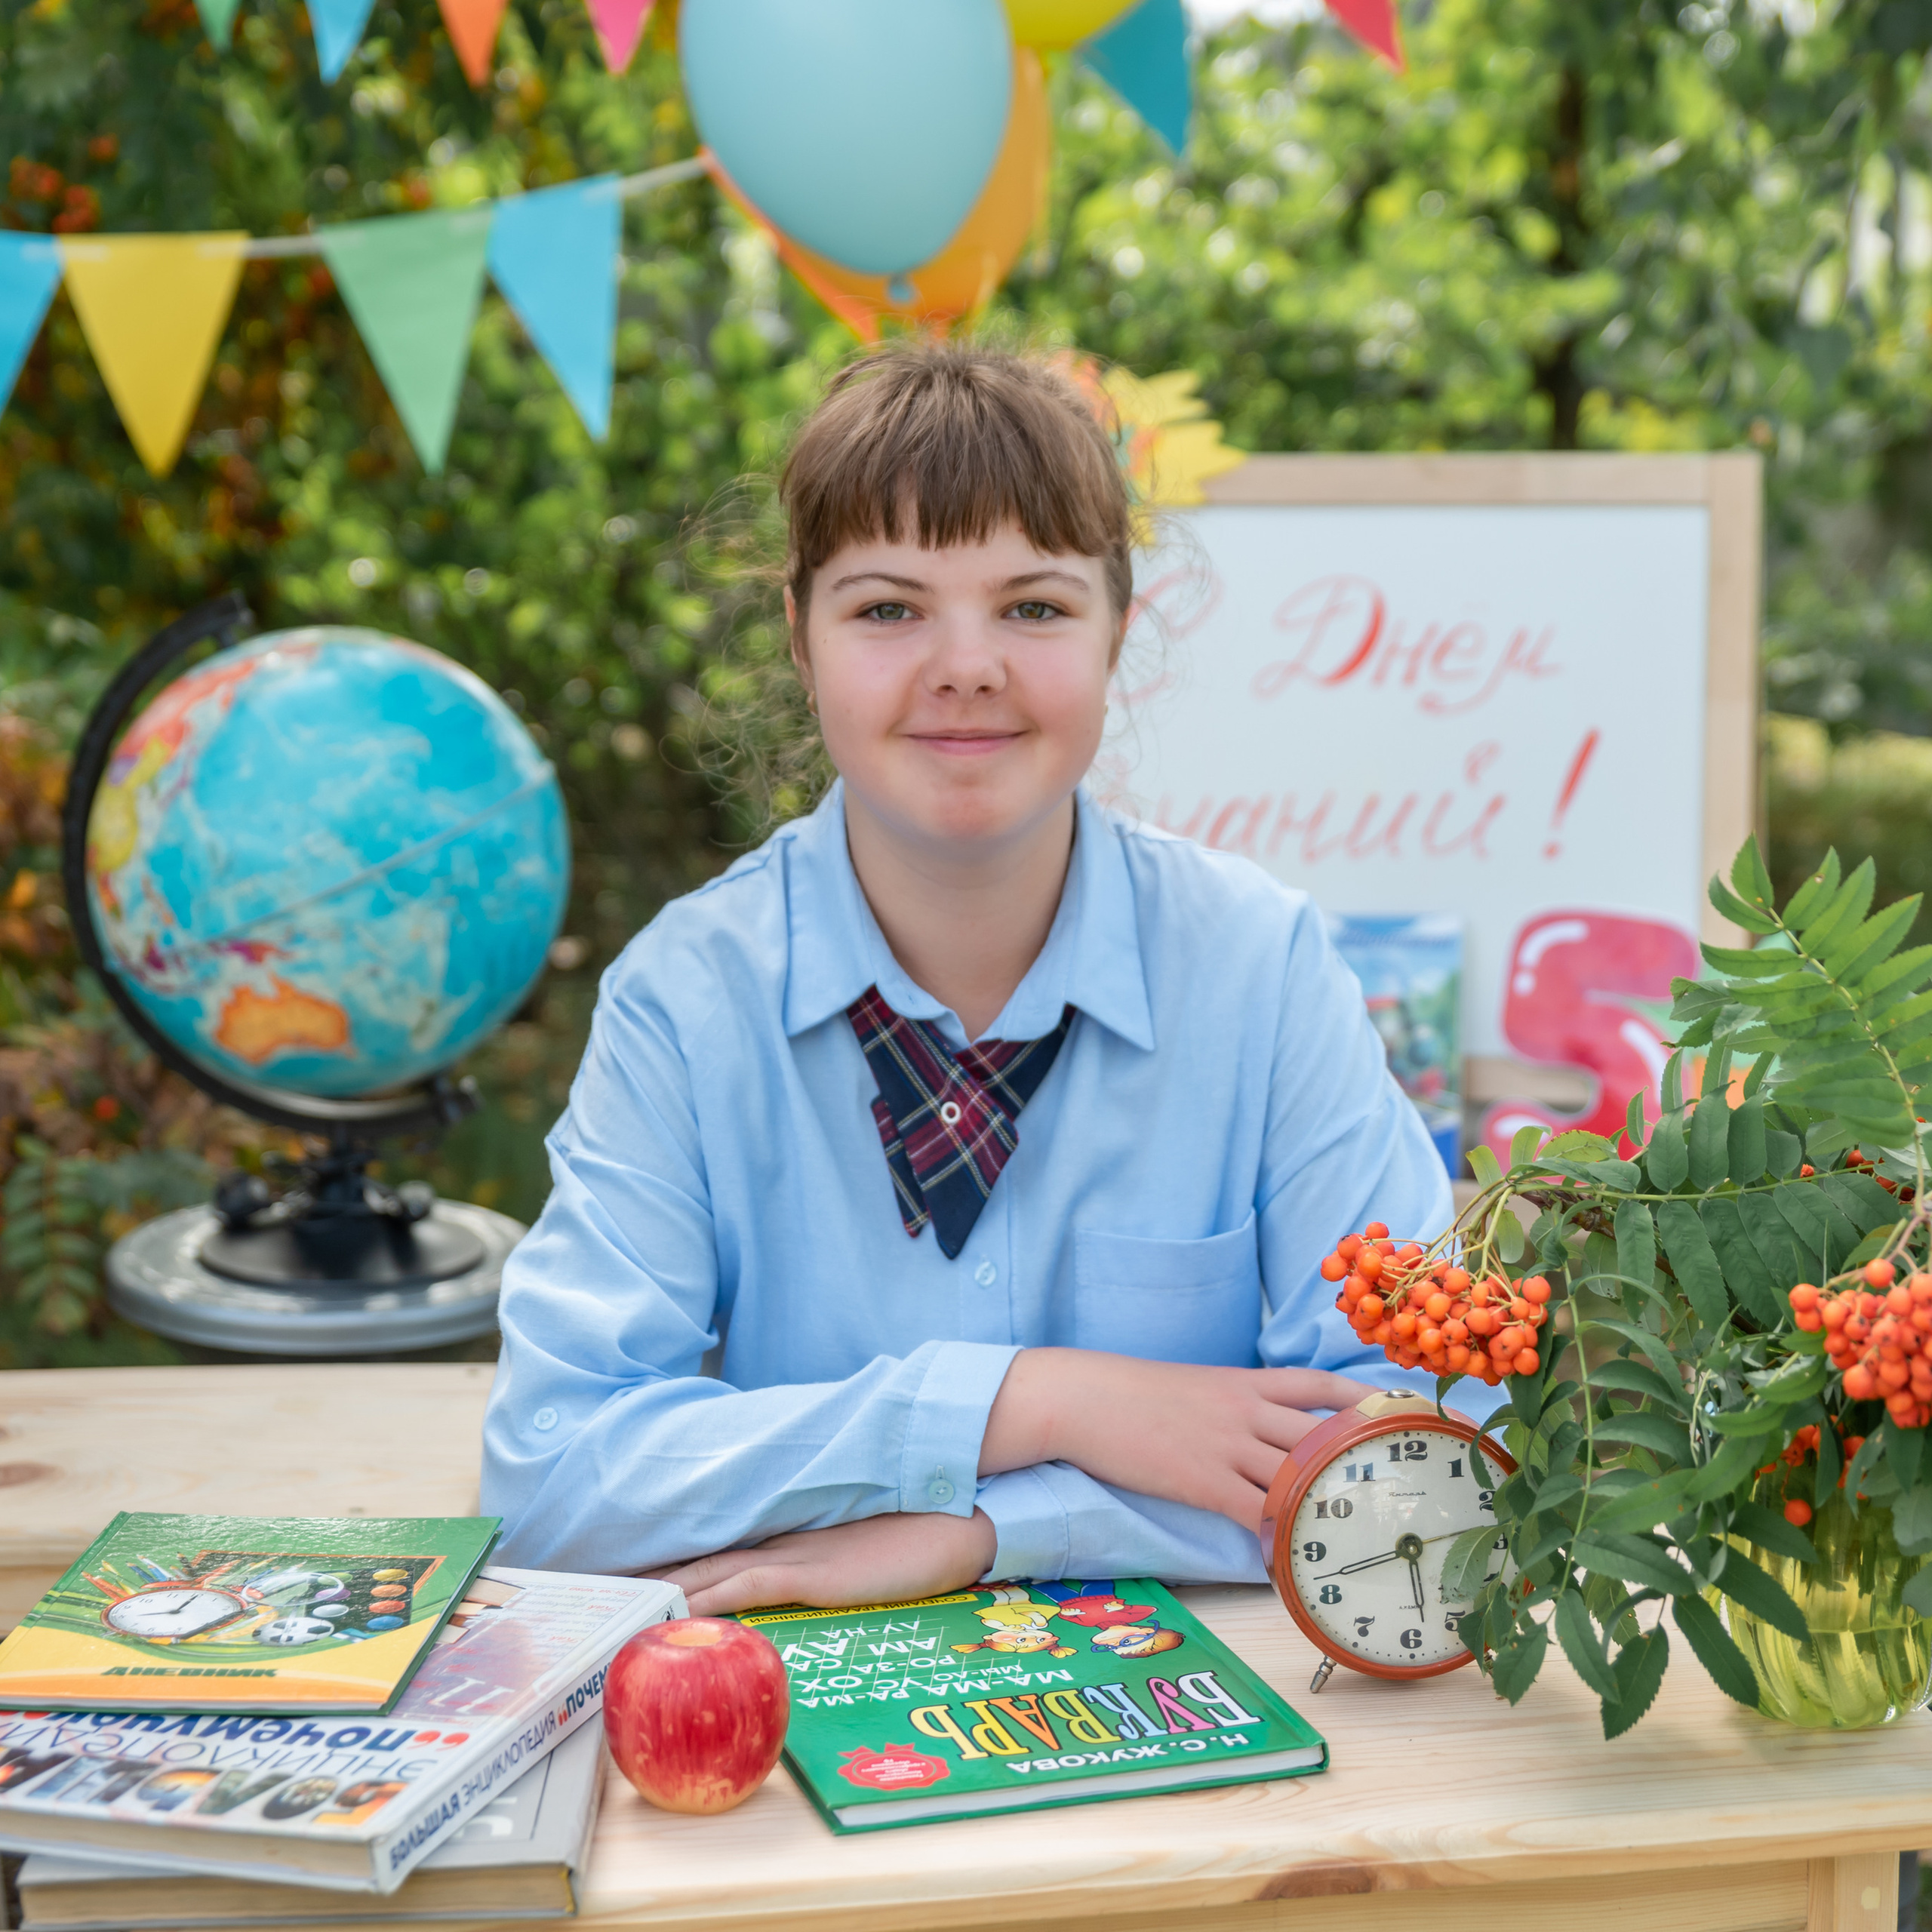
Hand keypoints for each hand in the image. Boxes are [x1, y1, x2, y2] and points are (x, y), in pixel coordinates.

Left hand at [652, 1509, 996, 1618]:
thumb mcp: (860, 1557)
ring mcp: (792, 1554)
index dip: (673, 1563)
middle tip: (602, 1593)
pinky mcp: (809, 1573)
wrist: (957, 1520)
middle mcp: (780, 1541)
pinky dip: (708, 1598)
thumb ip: (827, 1568)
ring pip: (711, 1569)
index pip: (717, 1549)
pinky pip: (746, 1585)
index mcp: (789, 1535)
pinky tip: (677, 1610)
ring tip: (619, 1604)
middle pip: (701, 1557)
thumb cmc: (919, 1540)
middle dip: (652, 1576)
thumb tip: (803, 1586)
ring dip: (665, 1588)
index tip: (631, 1578)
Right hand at [980, 1349, 1376, 1534]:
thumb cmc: (1134, 1392)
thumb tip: (1268, 1429)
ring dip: (1331, 1502)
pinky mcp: (1203, 1481)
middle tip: (1408, 1482)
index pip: (1320, 1385)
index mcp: (1246, 1381)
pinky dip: (1279, 1537)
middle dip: (1366, 1456)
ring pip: (1297, 1474)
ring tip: (1372, 1529)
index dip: (1366, 1398)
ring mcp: (1226, 1446)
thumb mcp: (1196, 1385)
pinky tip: (1298, 1559)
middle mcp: (1246, 1410)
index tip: (1405, 1410)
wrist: (1083, 1397)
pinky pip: (1255, 1514)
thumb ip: (1237, 1403)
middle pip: (1322, 1432)